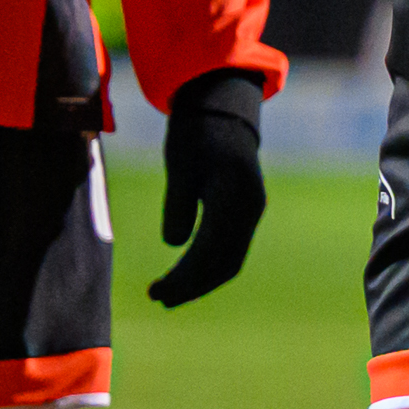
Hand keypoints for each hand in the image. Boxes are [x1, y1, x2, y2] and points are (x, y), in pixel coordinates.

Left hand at [147, 69, 265, 307]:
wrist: (224, 108)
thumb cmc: (196, 133)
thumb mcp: (179, 166)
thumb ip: (178, 206)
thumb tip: (174, 244)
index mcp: (233, 199)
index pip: (207, 253)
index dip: (182, 279)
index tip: (155, 292)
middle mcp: (250, 210)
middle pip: (224, 264)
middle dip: (192, 287)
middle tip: (159, 299)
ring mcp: (253, 211)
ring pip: (231, 260)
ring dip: (202, 281)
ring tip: (171, 294)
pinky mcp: (248, 210)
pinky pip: (233, 248)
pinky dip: (211, 266)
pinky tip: (189, 273)